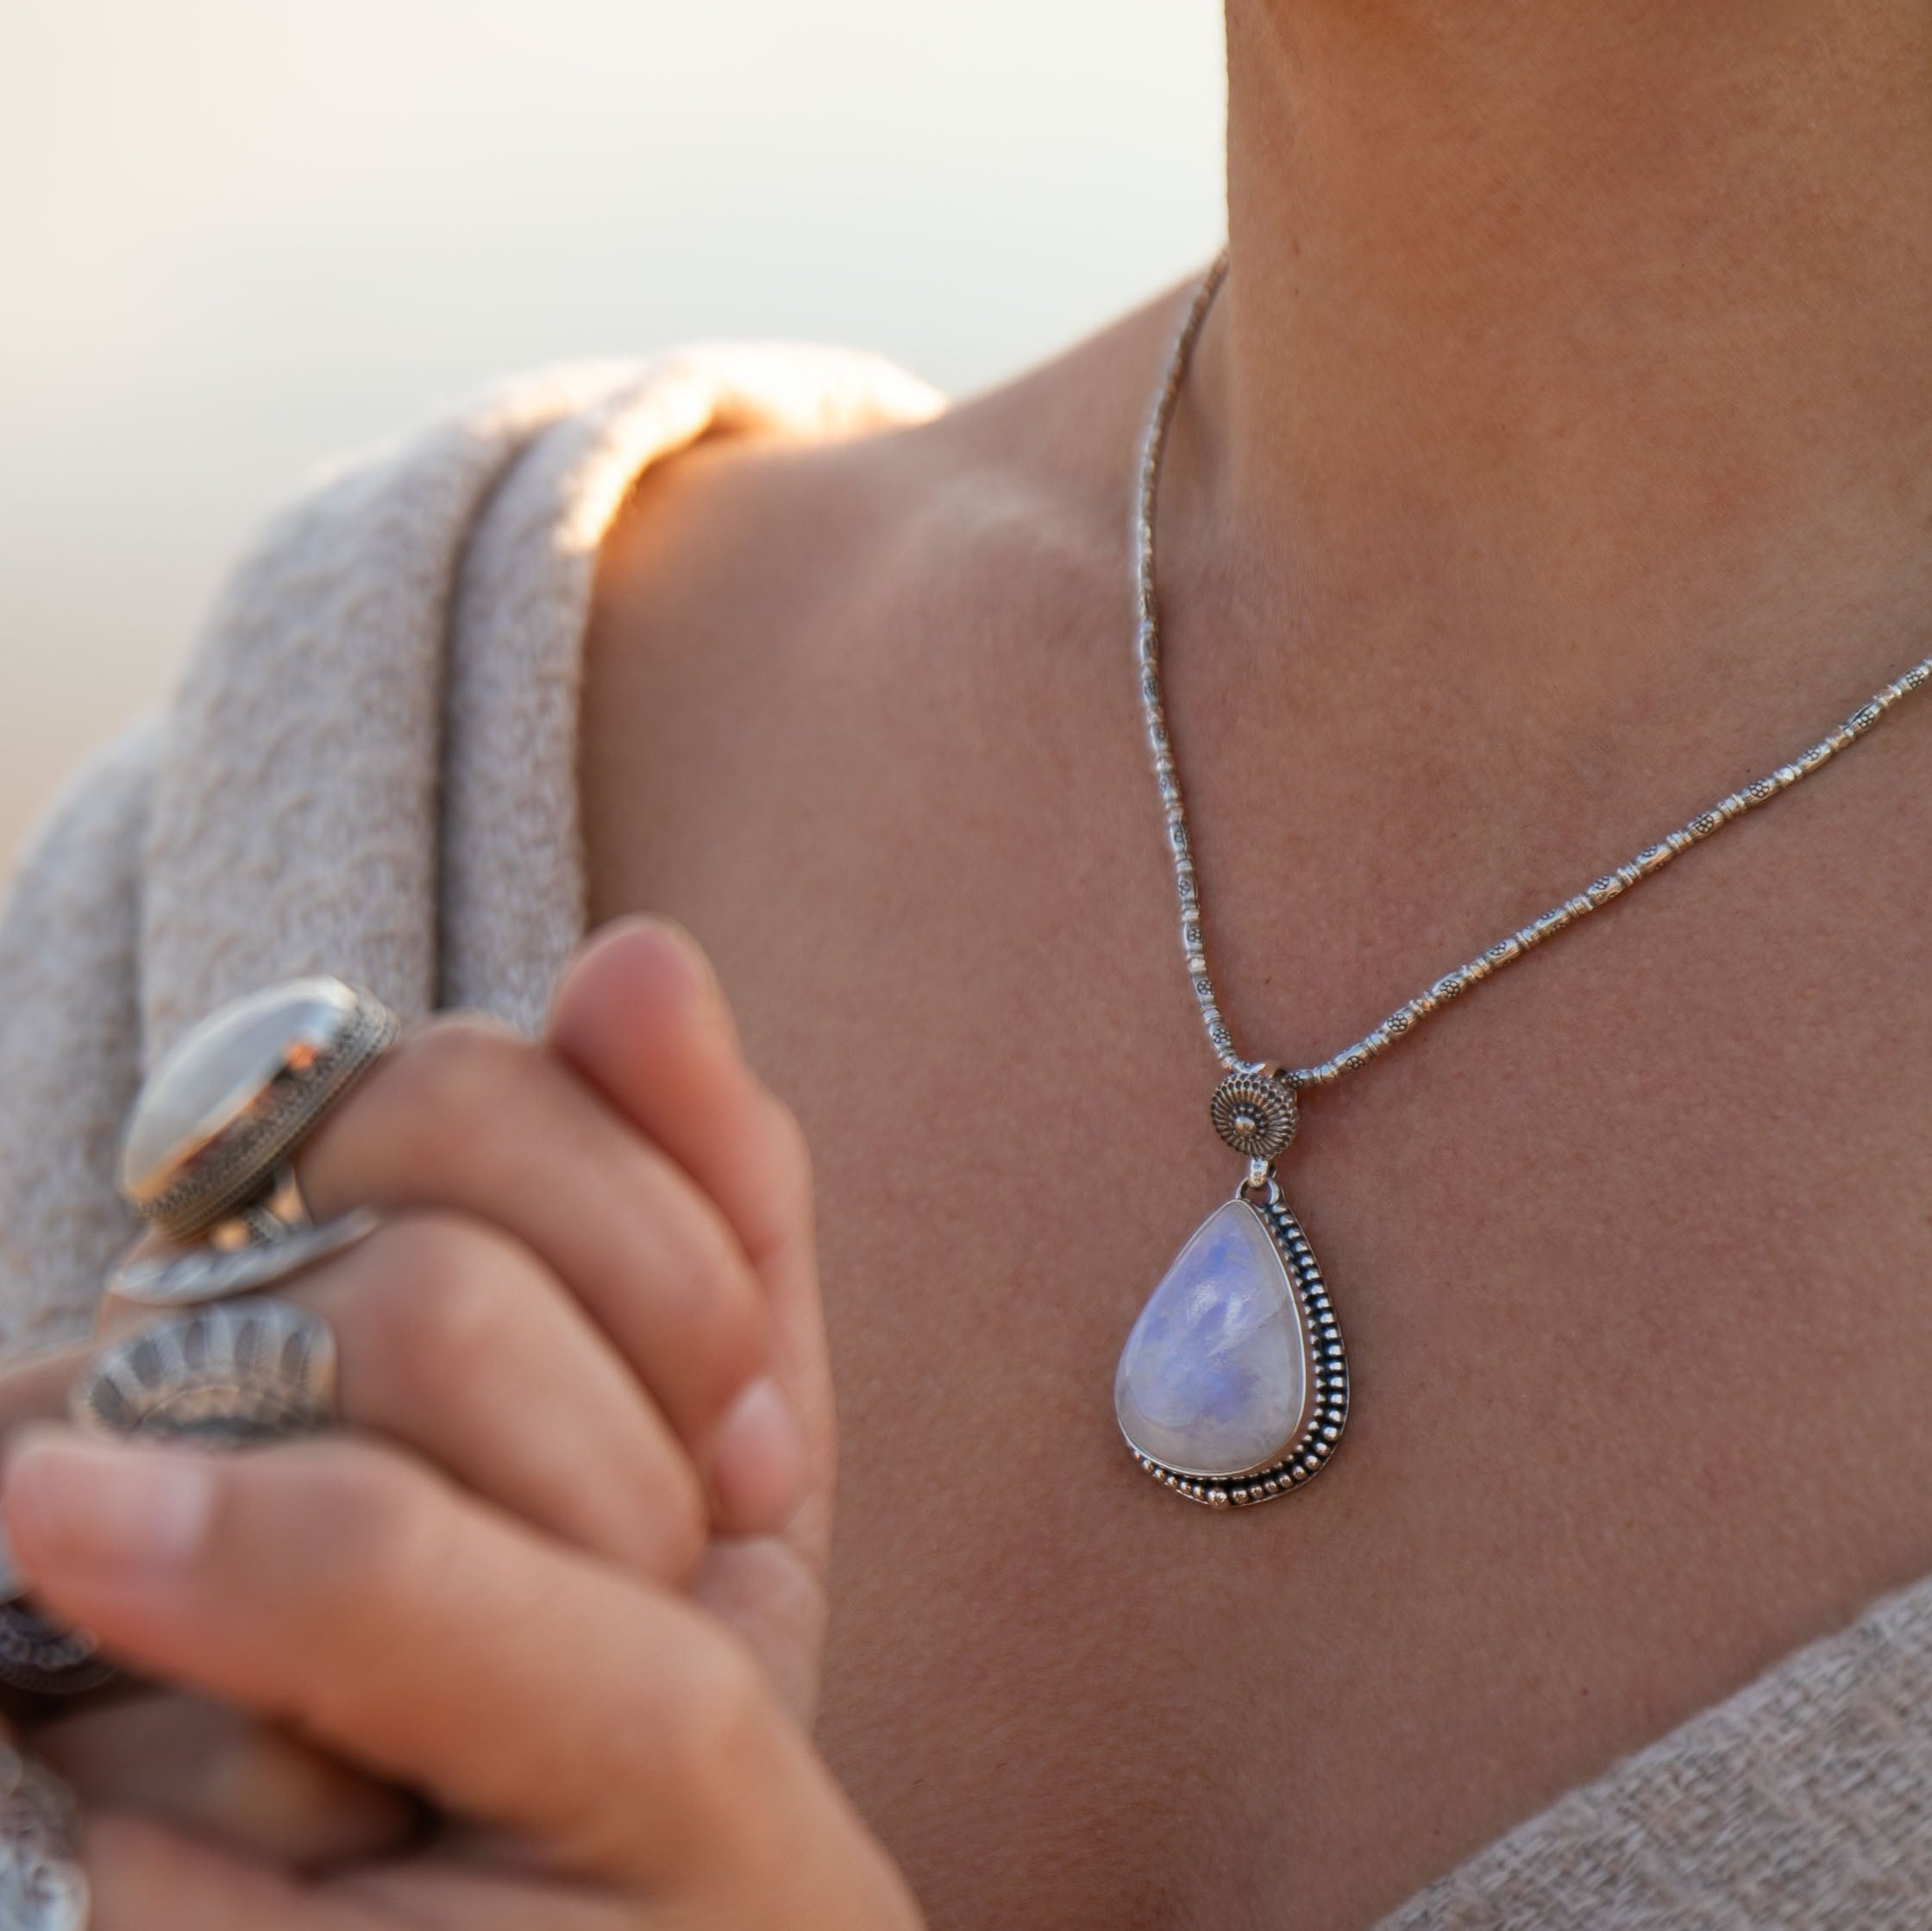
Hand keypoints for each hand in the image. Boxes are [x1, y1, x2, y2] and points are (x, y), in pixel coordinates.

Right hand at [0, 919, 913, 1924]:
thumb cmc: (644, 1712)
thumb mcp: (726, 1454)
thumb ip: (706, 1197)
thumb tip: (639, 947)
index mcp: (342, 1254)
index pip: (463, 1085)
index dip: (662, 1262)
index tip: (732, 1450)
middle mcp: (181, 1345)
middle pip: (422, 1281)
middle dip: (613, 1466)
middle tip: (639, 1582)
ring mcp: (73, 1491)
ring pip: (326, 1476)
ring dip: (517, 1615)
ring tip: (499, 1717)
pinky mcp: (17, 1661)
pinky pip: (161, 1664)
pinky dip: (319, 1781)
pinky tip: (338, 1811)